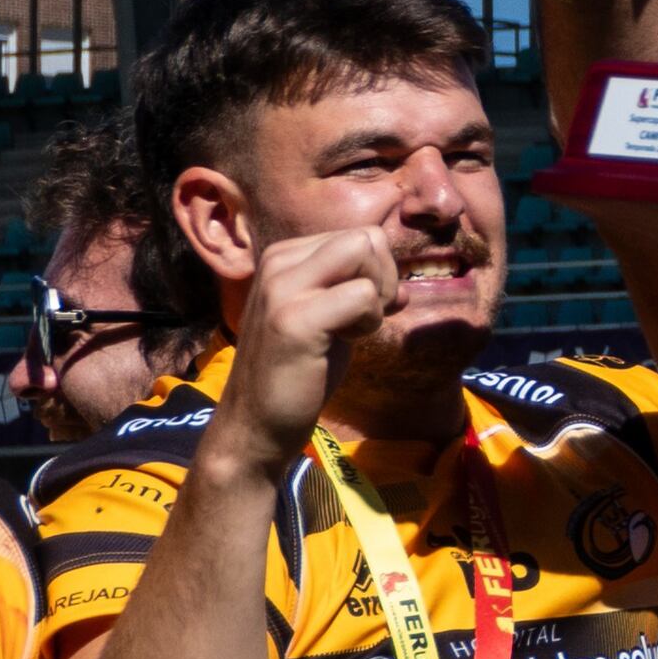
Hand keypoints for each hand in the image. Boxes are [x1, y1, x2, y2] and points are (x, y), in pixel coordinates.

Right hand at [210, 225, 402, 465]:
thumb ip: (355, 290)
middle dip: (384, 279)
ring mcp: (282, 289)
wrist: (256, 423)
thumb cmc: (298, 372)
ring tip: (348, 330)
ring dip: (375, 298)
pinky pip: (362, 296)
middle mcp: (277, 262)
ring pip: (364, 254)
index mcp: (284, 257)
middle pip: (367, 238)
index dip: (377, 274)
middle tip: (361, 320)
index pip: (361, 235)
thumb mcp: (328, 317)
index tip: (358, 310)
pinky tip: (342, 343)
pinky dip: (368, 321)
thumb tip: (401, 285)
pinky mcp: (293, 320)